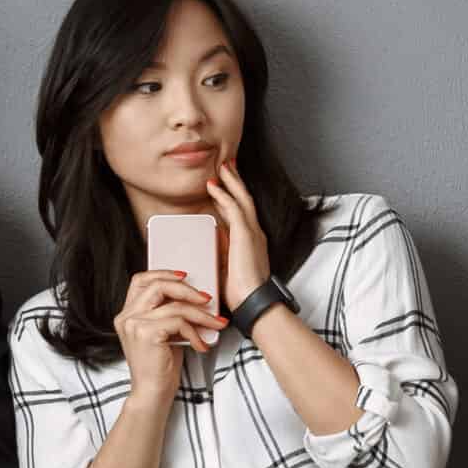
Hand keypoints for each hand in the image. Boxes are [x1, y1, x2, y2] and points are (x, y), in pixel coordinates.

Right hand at [112, 269, 226, 398]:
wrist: (152, 393)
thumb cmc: (160, 367)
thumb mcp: (164, 334)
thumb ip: (169, 314)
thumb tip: (196, 297)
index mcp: (127, 314)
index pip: (141, 280)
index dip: (163, 273)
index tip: (185, 277)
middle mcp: (127, 317)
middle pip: (158, 285)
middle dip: (187, 289)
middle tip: (207, 298)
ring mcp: (134, 324)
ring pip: (175, 305)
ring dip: (201, 314)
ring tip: (215, 323)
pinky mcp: (146, 333)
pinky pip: (179, 322)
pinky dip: (195, 332)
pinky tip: (200, 345)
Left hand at [207, 161, 271, 309]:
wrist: (253, 301)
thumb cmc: (242, 292)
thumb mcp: (227, 267)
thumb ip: (222, 251)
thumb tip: (212, 240)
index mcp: (252, 241)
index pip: (241, 212)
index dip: (233, 196)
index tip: (224, 185)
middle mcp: (255, 233)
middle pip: (245, 200)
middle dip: (236, 182)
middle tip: (227, 166)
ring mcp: (252, 232)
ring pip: (242, 199)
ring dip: (231, 182)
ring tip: (222, 167)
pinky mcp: (246, 234)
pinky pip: (234, 208)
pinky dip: (224, 195)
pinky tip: (214, 186)